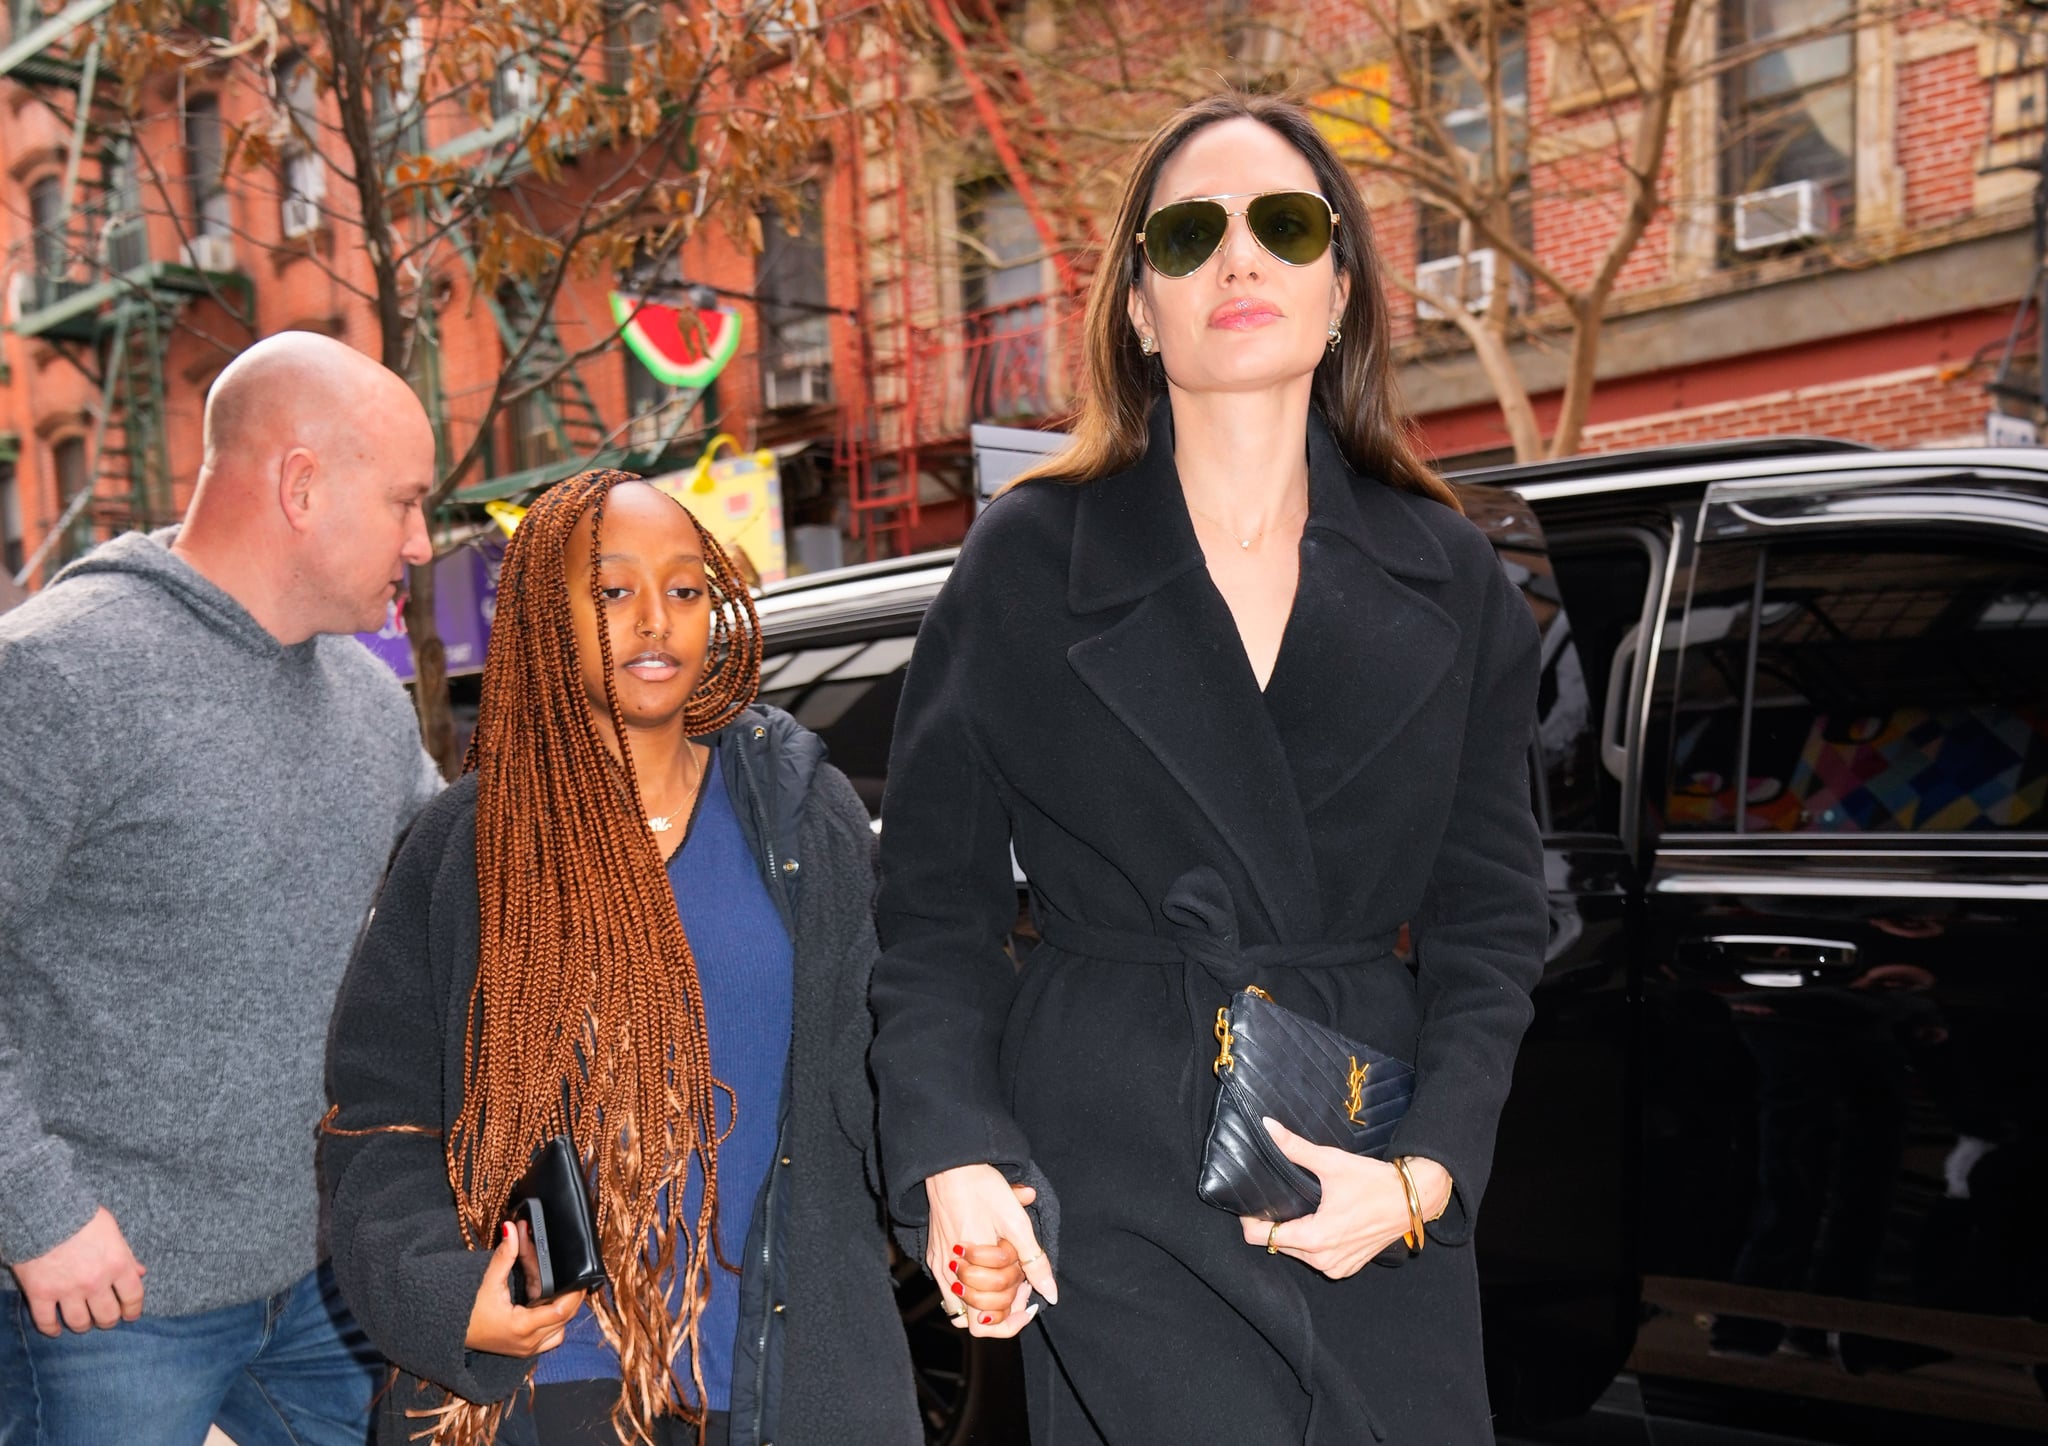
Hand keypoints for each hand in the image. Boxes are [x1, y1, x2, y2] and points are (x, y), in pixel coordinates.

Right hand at [11, 1207, 145, 1335]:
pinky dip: (51, 1329)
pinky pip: (46, 1321)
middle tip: (105, 1318)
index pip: (133, 1297)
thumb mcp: (112, 1231)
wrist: (44, 1211)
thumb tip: (141, 1272)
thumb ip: (127, 1255)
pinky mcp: (40, 1293)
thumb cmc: (81, 1216)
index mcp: (117, 1264)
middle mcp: (95, 1282)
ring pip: (79, 1323)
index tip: (131, 1315)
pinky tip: (56, 1329)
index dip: (133, 1310)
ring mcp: (67, 1290)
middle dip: (109, 1320)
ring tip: (83, 1323)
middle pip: (107, 1316)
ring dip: (84, 1326)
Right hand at [464, 1220, 586, 1356]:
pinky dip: (553, 1322)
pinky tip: (546, 1304)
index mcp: (522, 1326)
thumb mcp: (487, 1281)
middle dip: (568, 1295)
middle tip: (570, 1275)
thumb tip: (513, 1228)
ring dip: (562, 1311)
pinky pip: (549, 1338)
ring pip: (559, 1330)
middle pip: (564, 1318)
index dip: (575, 1293)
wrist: (446, 1332)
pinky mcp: (523, 1349)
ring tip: (558, 1289)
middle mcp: (528, 1343)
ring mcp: (526, 1349)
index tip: (582, 1276)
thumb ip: (505, 1255)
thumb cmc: (465, 1310)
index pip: (562, 1310)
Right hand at [924, 1165, 1057, 1338]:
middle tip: (1021, 1287)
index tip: (1028, 1298)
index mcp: (972, 1267)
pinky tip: (987, 1270)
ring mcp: (938, 1266)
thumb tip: (1051, 1293)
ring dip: (985, 1303)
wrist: (950, 1165)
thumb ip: (1034, 1261)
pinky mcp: (933, 1257)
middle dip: (1002, 1309)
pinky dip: (970, 1291)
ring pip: (961, 1310)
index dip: (1013, 1318)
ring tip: (1005, 1281)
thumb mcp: (1016, 1222)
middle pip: (976, 1321)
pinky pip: (949, 1292)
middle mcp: (950, 1273)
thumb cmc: (984, 1189)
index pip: (989, 1322)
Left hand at [1237, 1119, 1451, 1278]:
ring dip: (1294, 1235)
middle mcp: (1323, 1260)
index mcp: (1315, 1237)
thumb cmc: (1373, 1182)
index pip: (1261, 1238)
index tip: (1254, 1203)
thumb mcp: (1332, 1162)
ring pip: (1297, 1254)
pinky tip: (1320, 1222)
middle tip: (1280, 1199)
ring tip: (1301, 1208)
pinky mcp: (1348, 1267)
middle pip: (1277, 1245)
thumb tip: (1267, 1127)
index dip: (1251, 1220)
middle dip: (1274, 1225)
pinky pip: (1317, 1259)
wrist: (1412, 1199)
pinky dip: (1314, 1244)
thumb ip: (1295, 1147)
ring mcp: (1337, 1267)